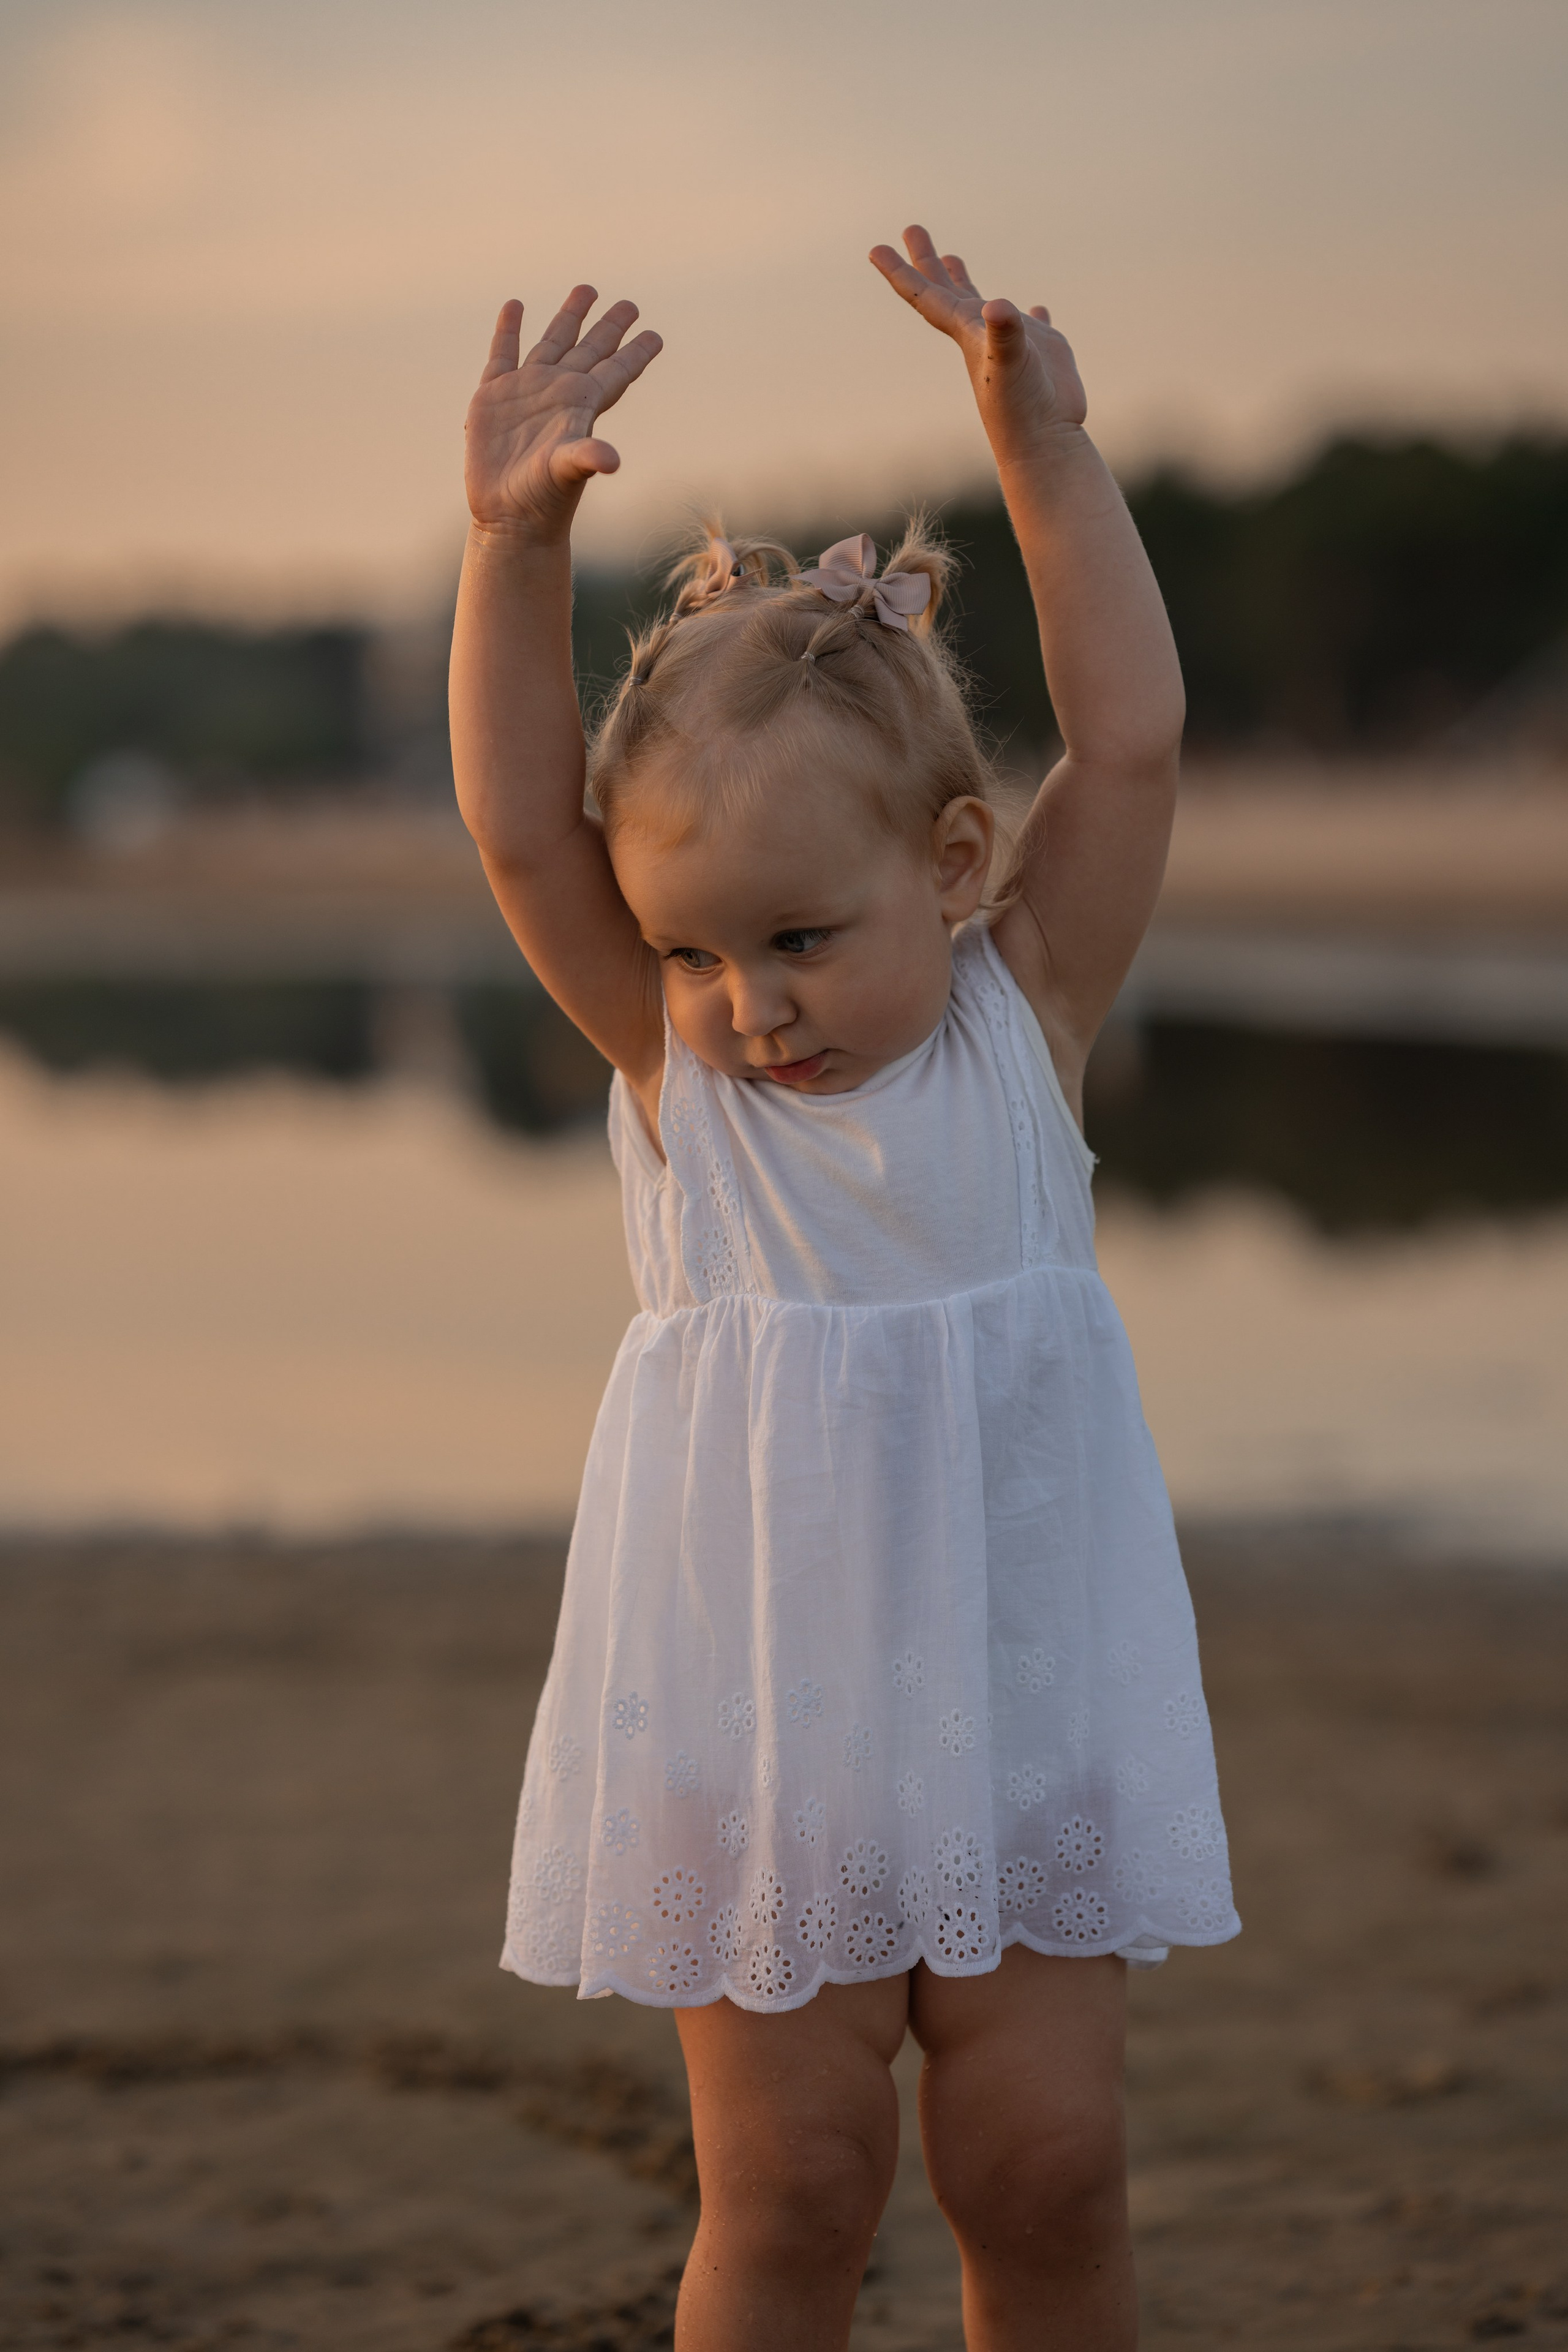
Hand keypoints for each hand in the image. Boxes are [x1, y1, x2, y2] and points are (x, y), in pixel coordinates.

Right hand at [464, 286, 662, 541]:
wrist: (507, 517)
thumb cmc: (543, 499)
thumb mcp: (566, 472)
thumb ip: (587, 456)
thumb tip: (612, 460)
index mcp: (581, 406)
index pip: (616, 372)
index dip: (635, 353)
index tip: (655, 335)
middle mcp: (558, 394)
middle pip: (591, 351)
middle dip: (609, 327)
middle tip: (630, 304)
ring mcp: (526, 392)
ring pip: (552, 343)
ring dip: (568, 317)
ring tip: (586, 290)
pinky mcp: (493, 397)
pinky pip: (503, 354)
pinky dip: (508, 331)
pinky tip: (514, 307)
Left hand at [869, 226, 1085, 462]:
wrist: (1046, 444)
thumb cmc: (1023, 407)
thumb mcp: (1011, 362)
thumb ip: (1004, 333)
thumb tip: (999, 308)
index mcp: (966, 333)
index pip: (926, 296)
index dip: (900, 273)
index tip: (875, 249)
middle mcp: (983, 335)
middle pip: (946, 291)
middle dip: (927, 260)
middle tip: (911, 229)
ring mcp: (1011, 343)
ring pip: (982, 305)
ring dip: (964, 282)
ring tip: (952, 259)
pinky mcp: (1042, 354)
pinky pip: (1030, 326)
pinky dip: (1029, 316)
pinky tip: (1033, 309)